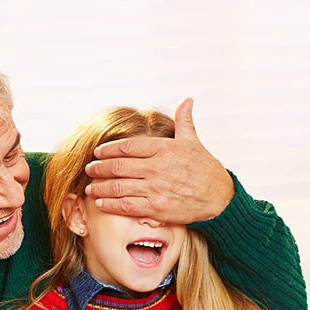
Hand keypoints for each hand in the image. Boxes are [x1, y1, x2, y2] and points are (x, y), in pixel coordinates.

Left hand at [84, 98, 234, 223]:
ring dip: (100, 187)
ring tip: (90, 187)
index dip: (109, 149)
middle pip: (118, 166)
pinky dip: (110, 204)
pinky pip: (126, 206)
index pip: (128, 147)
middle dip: (99, 168)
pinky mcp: (156, 208)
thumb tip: (187, 100)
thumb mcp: (194, 142)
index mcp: (164, 149)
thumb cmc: (205, 169)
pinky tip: (101, 202)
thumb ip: (185, 121)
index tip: (98, 152)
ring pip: (118, 187)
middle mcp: (157, 168)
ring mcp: (156, 189)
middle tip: (89, 169)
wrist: (220, 198)